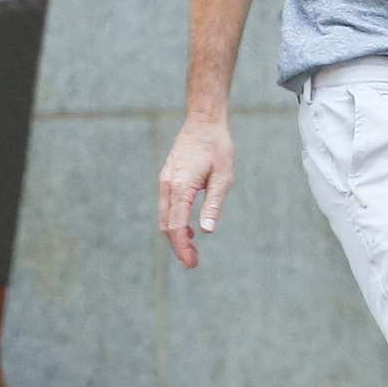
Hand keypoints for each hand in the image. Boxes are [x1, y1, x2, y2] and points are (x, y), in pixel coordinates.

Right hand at [158, 118, 234, 269]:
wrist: (203, 122)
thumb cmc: (218, 148)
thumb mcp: (223, 177)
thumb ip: (212, 205)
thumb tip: (206, 231)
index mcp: (180, 187)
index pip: (175, 226)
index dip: (181, 247)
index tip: (191, 263)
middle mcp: (167, 186)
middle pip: (166, 225)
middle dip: (178, 247)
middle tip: (193, 263)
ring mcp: (165, 182)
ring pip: (164, 217)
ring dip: (175, 236)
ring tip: (192, 251)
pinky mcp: (167, 179)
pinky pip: (166, 207)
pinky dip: (174, 222)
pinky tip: (188, 230)